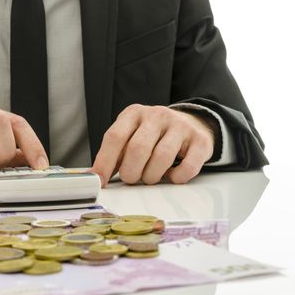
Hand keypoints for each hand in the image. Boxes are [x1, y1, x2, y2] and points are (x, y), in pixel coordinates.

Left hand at [90, 104, 214, 185]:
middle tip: (132, 178)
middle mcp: (157, 115)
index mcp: (133, 113)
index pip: (114, 137)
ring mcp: (180, 126)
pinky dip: (176, 178)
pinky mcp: (201, 140)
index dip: (105, 162)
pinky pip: (187, 167)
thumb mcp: (129, 137)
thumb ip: (113, 155)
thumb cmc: (151, 137)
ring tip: (150, 177)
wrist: (189, 124)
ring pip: (161, 158)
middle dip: (131, 172)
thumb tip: (94, 177)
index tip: (100, 181)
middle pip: (138, 148)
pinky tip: (171, 175)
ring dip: (152, 176)